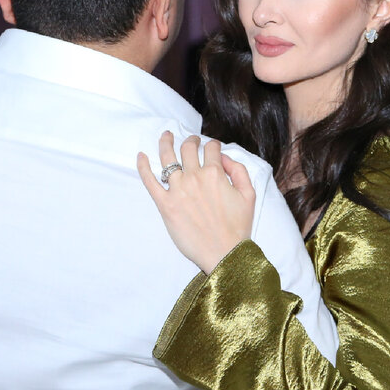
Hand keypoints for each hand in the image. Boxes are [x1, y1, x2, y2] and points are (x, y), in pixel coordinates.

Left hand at [137, 132, 255, 274]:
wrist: (224, 253)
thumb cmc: (238, 227)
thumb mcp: (249, 195)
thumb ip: (239, 170)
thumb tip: (224, 158)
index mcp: (215, 173)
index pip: (211, 149)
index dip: (213, 145)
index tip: (212, 148)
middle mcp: (195, 177)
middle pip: (188, 148)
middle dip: (191, 141)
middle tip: (192, 141)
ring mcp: (178, 190)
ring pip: (168, 157)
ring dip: (166, 142)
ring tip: (166, 135)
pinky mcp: (165, 205)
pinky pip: (150, 181)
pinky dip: (143, 166)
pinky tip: (140, 156)